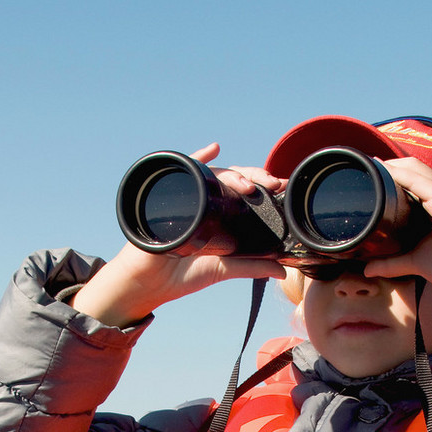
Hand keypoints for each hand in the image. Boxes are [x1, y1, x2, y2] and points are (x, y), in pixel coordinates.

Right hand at [72, 143, 286, 327]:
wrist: (148, 282)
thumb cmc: (181, 274)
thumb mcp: (223, 269)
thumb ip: (252, 267)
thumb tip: (282, 271)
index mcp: (221, 217)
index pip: (246, 195)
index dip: (264, 189)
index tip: (281, 189)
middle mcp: (207, 202)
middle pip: (234, 181)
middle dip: (255, 178)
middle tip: (272, 184)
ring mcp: (189, 196)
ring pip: (214, 174)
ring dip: (234, 174)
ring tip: (249, 184)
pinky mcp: (171, 194)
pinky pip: (184, 169)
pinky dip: (199, 156)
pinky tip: (214, 149)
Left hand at [364, 158, 431, 322]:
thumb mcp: (417, 263)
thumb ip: (393, 264)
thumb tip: (367, 269)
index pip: (414, 181)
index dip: (393, 175)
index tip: (371, 177)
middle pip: (413, 169)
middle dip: (389, 165)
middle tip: (366, 168)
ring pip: (415, 169)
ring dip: (391, 165)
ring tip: (369, 165)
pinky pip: (419, 180)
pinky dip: (400, 174)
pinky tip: (383, 171)